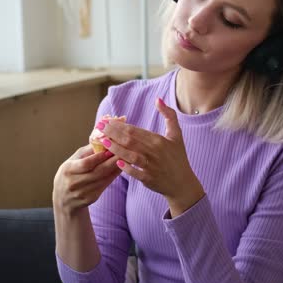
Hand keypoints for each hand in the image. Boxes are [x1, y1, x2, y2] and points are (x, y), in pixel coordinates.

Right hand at [52, 144, 121, 215]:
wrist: (63, 200)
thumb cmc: (69, 174)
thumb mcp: (72, 161)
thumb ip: (87, 152)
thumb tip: (104, 140)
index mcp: (68, 170)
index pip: (86, 163)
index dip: (99, 157)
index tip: (111, 148)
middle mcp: (74, 183)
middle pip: (97, 172)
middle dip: (112, 162)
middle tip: (123, 152)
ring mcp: (82, 193)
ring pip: (104, 179)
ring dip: (116, 169)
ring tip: (125, 159)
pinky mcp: (90, 199)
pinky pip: (105, 186)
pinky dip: (113, 176)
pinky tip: (119, 169)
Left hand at [99, 97, 204, 213]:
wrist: (183, 183)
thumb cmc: (178, 157)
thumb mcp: (177, 134)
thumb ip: (169, 115)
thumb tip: (158, 99)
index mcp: (159, 140)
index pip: (135, 130)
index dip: (119, 124)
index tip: (106, 120)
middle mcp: (154, 152)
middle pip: (130, 140)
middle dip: (112, 133)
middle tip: (99, 127)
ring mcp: (151, 166)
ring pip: (130, 155)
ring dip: (115, 148)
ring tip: (102, 141)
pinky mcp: (149, 179)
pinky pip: (135, 173)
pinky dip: (126, 168)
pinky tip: (116, 162)